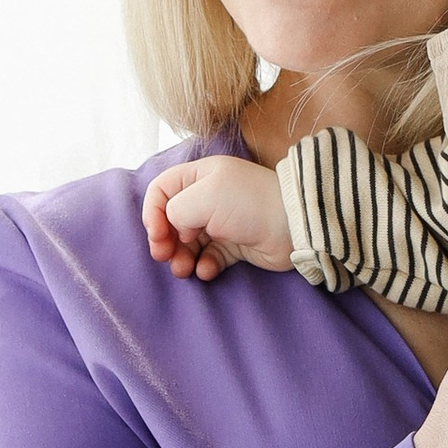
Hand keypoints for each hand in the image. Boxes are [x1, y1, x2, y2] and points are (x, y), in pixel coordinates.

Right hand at [143, 155, 295, 281]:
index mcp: (200, 176)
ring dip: (181, 257)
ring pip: (188, 243)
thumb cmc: (248, 204)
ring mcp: (222, 222)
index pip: (161, 190)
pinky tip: (208, 270)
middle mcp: (209, 197)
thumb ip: (175, 210)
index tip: (157, 235)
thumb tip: (176, 229)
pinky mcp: (235, 245)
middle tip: (164, 256)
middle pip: (172, 220)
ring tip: (183, 269)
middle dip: (165, 240)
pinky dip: (204, 265)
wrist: (294, 225)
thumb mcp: (203, 197)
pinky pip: (209, 257)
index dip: (152, 213)